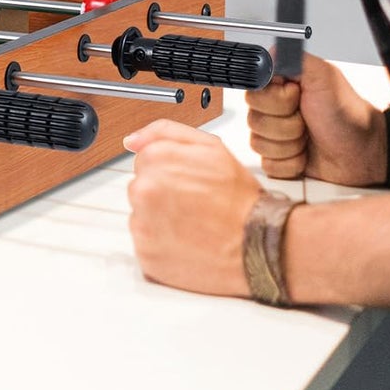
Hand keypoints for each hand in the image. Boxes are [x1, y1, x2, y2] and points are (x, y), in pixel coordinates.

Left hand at [122, 119, 257, 296]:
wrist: (258, 244)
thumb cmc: (238, 198)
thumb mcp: (210, 147)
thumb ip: (165, 133)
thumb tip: (132, 140)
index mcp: (155, 160)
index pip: (144, 161)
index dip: (170, 171)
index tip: (190, 183)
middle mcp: (143, 191)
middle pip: (140, 188)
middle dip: (162, 194)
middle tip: (194, 205)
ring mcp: (143, 225)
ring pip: (142, 216)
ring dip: (160, 220)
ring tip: (193, 225)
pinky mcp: (147, 256)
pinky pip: (147, 244)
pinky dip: (162, 245)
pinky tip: (187, 243)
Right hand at [246, 54, 386, 184]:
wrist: (363, 153)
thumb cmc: (347, 115)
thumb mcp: (324, 77)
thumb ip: (294, 59)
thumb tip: (269, 55)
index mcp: (280, 85)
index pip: (253, 92)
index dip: (274, 100)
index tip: (296, 98)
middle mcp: (274, 108)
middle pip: (253, 119)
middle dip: (285, 124)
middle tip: (307, 120)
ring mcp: (275, 134)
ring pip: (259, 143)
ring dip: (290, 144)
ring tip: (309, 138)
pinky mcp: (279, 158)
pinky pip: (268, 164)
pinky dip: (291, 163)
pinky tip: (306, 155)